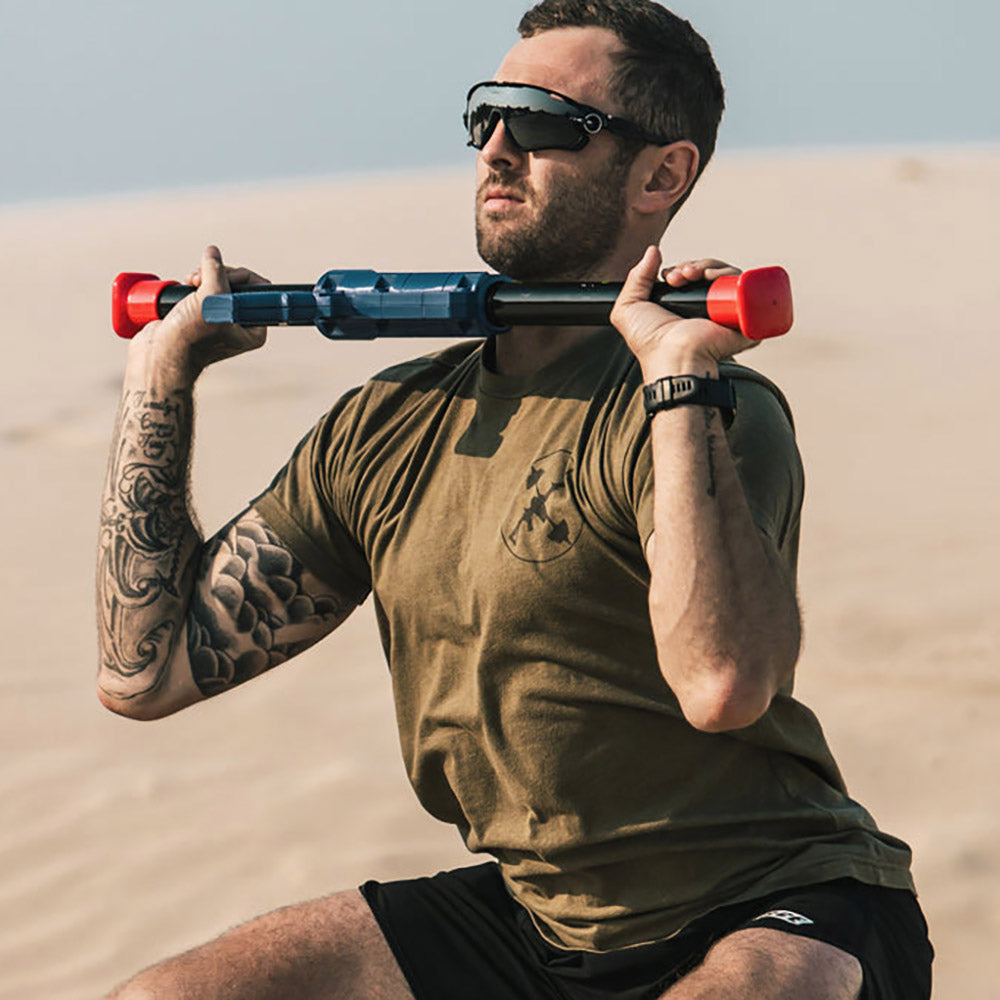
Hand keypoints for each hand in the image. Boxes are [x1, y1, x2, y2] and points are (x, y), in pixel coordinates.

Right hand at [127, 245, 269, 382]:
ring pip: (219, 284)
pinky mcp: (201, 315)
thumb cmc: (190, 338)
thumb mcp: (211, 299)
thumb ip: (216, 271)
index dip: (242, 276)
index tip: (223, 276)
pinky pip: (204, 290)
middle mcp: (240, 325)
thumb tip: (213, 253)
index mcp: (254, 329)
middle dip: (219, 275)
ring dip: (204, 277)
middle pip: (238, 283)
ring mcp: (220, 320)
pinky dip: (194, 284)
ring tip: (191, 283)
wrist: (160, 355)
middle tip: (200, 279)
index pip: (260, 289)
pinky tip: (186, 286)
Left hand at [610, 246, 756, 379]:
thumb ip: (637, 277)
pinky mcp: (742, 314)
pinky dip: (731, 275)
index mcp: (683, 307)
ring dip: (709, 266)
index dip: (681, 269)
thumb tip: (653, 251)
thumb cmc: (650, 343)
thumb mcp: (629, 308)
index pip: (691, 277)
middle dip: (693, 266)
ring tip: (692, 275)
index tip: (669, 277)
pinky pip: (745, 285)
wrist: (673, 356)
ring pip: (727, 275)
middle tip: (679, 277)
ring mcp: (725, 311)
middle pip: (710, 272)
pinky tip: (712, 278)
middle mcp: (705, 308)